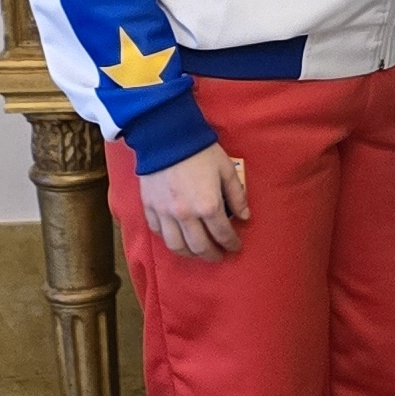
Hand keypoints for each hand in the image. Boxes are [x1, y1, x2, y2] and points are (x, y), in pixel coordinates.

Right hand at [138, 142, 247, 261]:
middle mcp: (185, 216)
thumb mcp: (227, 170)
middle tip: (219, 256)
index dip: (231, 243)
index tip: (236, 247)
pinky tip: (177, 240)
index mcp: (208, 205)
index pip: (222, 234)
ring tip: (198, 254)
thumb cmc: (201, 152)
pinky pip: (159, 233)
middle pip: (199, 247)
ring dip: (190, 254)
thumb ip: (237, 196)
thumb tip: (245, 217)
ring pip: (176, 246)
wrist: (166, 139)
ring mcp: (165, 214)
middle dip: (212, 255)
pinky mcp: (149, 209)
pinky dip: (169, 241)